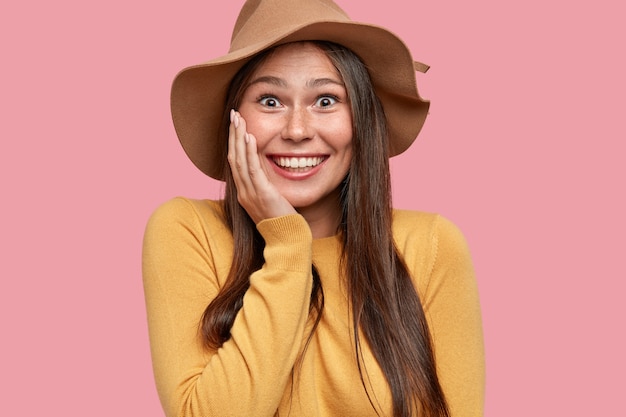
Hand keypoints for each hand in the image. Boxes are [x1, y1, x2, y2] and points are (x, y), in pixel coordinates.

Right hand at [227, 109, 296, 223]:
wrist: (288, 241)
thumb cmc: (283, 223)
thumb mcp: (272, 202)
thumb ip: (267, 187)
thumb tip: (270, 173)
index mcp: (244, 194)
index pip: (235, 163)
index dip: (234, 142)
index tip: (235, 125)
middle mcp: (243, 193)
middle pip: (233, 157)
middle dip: (233, 134)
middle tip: (233, 114)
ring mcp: (251, 194)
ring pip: (240, 160)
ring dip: (238, 137)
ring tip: (239, 119)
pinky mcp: (262, 194)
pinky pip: (252, 169)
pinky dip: (249, 152)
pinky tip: (250, 137)